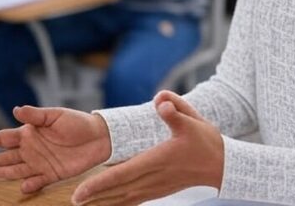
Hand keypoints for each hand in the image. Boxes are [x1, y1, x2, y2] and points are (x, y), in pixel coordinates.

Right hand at [0, 105, 111, 193]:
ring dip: (4, 171)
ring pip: (16, 170)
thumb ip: (36, 115)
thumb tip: (16, 109)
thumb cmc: (77, 123)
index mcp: (31, 133)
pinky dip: (29, 185)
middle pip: (6, 155)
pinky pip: (37, 182)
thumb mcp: (56, 115)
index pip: (6, 137)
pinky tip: (23, 185)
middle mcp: (32, 149)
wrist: (98, 137)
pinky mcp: (51, 174)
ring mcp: (40, 163)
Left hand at [71, 91, 223, 205]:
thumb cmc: (206, 142)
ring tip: (84, 204)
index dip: (99, 184)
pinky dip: (119, 203)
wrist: (221, 164)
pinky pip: (133, 200)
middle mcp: (153, 178)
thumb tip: (160, 98)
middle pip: (118, 191)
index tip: (80, 191)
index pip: (122, 174)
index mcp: (156, 161)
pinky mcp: (159, 190)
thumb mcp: (192, 120)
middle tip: (72, 201)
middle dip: (95, 197)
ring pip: (124, 198)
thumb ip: (175, 109)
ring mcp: (156, 187)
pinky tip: (109, 204)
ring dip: (104, 202)